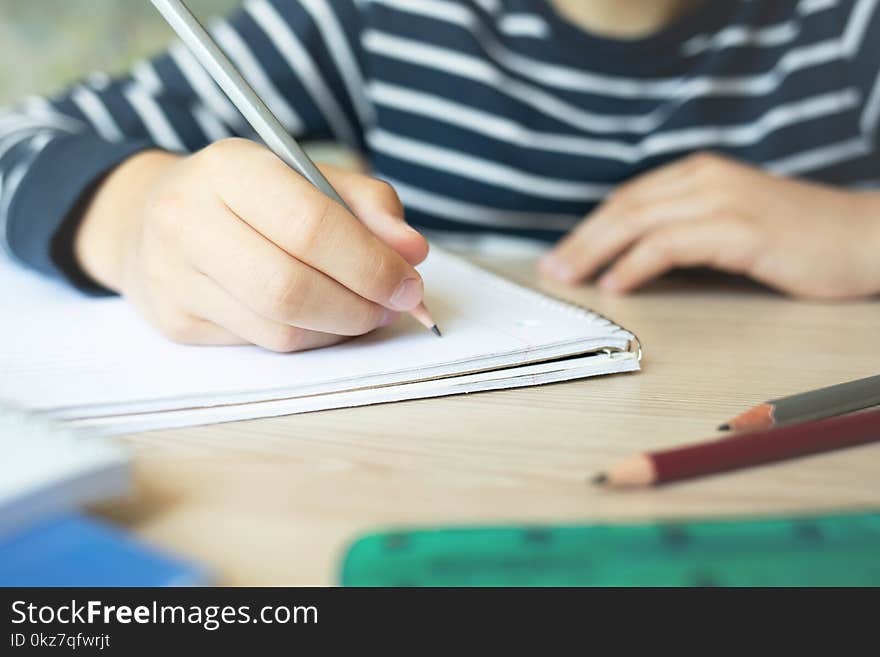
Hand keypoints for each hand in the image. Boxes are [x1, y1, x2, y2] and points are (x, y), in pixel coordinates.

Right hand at [74, 138, 428, 350]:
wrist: (150, 217)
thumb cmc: (249, 197)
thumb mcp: (307, 176)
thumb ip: (368, 206)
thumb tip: (412, 252)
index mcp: (229, 168)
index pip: (310, 225)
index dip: (370, 263)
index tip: (409, 282)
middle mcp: (188, 220)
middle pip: (291, 287)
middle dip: (360, 305)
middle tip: (395, 306)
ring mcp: (173, 276)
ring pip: (278, 328)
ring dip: (340, 328)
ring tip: (366, 311)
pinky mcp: (175, 321)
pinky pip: (262, 344)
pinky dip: (310, 338)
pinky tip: (323, 319)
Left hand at [540, 153, 879, 298]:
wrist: (867, 238)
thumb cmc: (800, 238)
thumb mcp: (733, 223)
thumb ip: (687, 231)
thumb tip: (633, 260)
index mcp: (700, 174)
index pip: (627, 199)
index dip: (589, 227)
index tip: (562, 254)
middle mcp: (704, 179)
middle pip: (623, 207)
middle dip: (580, 240)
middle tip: (550, 270)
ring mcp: (722, 201)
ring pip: (636, 222)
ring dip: (594, 252)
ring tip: (568, 278)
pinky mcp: (738, 229)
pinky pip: (668, 245)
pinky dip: (634, 265)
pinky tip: (615, 284)